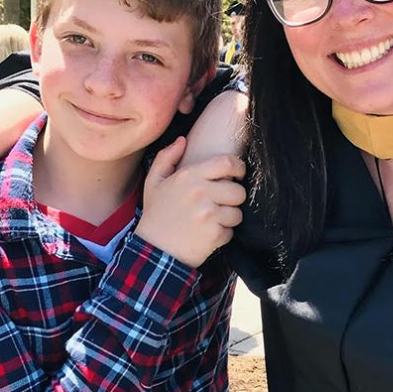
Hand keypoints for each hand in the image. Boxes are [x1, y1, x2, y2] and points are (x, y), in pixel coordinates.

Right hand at [135, 137, 245, 268]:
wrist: (154, 250)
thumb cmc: (156, 215)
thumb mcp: (154, 182)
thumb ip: (166, 158)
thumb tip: (182, 140)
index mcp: (189, 176)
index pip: (227, 163)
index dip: (238, 167)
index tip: (237, 175)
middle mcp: (201, 192)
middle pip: (238, 191)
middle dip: (233, 198)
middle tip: (220, 203)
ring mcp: (209, 214)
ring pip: (237, 213)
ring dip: (228, 218)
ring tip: (212, 220)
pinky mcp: (214, 234)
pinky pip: (231, 231)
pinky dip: (222, 235)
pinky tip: (207, 234)